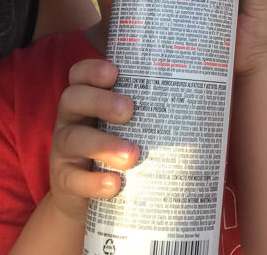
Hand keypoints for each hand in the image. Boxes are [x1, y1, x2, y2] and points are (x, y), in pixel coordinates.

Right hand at [48, 59, 138, 221]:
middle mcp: (71, 118)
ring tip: (132, 155)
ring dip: (104, 145)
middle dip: (101, 101)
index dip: (92, 69)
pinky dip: (94, 182)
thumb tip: (202, 97)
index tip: (114, 72)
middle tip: (129, 110)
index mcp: (86, 98)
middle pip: (73, 99)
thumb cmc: (118, 145)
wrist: (91, 197)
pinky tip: (114, 184)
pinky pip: (73, 179)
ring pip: (74, 139)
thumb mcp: (129, 123)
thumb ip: (150, 107)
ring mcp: (64, 150)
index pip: (79, 74)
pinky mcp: (65, 180)